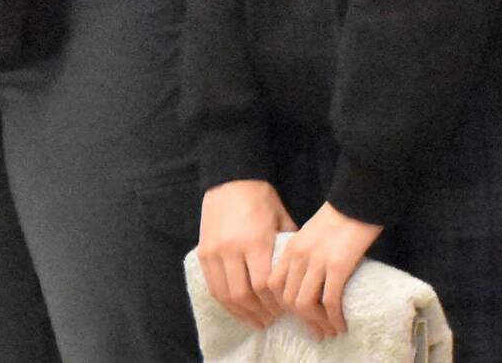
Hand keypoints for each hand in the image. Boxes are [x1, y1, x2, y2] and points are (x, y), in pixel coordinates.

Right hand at [198, 180, 295, 330]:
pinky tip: (236, 309)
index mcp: (255, 242)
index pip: (263, 285)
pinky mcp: (203, 252)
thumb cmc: (262, 201)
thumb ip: (286, 251)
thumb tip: (298, 278)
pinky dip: (225, 302)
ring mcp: (215, 251)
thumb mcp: (282, 222)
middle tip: (271, 320)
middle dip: (259, 312)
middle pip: (244, 294)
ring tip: (255, 320)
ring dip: (241, 312)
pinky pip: (212, 285)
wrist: (231, 181)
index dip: (274, 303)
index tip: (284, 311)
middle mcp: (232, 249)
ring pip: (225, 294)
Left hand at [269, 202, 381, 339]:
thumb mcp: (308, 236)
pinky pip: (330, 301)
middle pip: (288, 299)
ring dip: (318, 323)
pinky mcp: (337, 266)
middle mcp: (298, 258)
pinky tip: (341, 325)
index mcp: (289, 249)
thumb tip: (305, 283)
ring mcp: (316, 263)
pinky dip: (334, 318)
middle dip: (302, 320)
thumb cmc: (335, 219)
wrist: (354, 203)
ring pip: (306, 304)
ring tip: (330, 332)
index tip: (297, 316)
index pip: (273, 285)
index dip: (282, 306)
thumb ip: (302, 256)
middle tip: (316, 332)